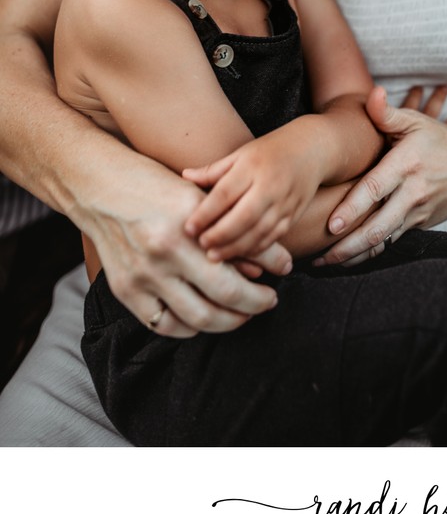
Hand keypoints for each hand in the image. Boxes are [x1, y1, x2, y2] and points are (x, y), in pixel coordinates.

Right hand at [83, 162, 291, 337]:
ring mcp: (141, 277)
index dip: (261, 293)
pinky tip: (203, 316)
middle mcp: (162, 256)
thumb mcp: (201, 198)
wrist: (101, 187)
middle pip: (218, 305)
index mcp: (185, 229)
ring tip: (239, 312)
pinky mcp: (125, 290)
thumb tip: (279, 265)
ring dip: (225, 323)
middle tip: (265, 303)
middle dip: (250, 310)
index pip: (233, 279)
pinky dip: (188, 327)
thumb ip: (237, 232)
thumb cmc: (156, 186)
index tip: (274, 289)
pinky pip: (163, 325)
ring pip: (194, 322)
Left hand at [183, 127, 320, 259]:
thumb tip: (185, 177)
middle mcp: (270, 185)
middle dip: (220, 235)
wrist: (313, 149)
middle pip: (243, 216)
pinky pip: (274, 237)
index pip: (225, 193)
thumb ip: (214, 170)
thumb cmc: (271, 150)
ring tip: (214, 256)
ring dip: (236, 247)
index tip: (188, 227)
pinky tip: (239, 255)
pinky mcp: (294, 215)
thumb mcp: (241, 153)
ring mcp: (285, 202)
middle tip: (200, 244)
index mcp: (253, 166)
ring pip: (259, 232)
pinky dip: (256, 249)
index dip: (205, 213)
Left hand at [313, 86, 446, 266]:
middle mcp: (413, 193)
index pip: (375, 190)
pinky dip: (372, 253)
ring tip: (327, 263)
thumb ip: (388, 113)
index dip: (353, 208)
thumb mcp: (417, 121)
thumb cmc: (441, 141)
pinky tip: (351, 260)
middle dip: (348, 246)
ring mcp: (419, 213)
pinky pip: (393, 241)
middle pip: (378, 227)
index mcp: (407, 165)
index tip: (331, 225)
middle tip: (320, 257)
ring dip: (356, 255)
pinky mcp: (422, 225)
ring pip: (384, 241)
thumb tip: (371, 94)